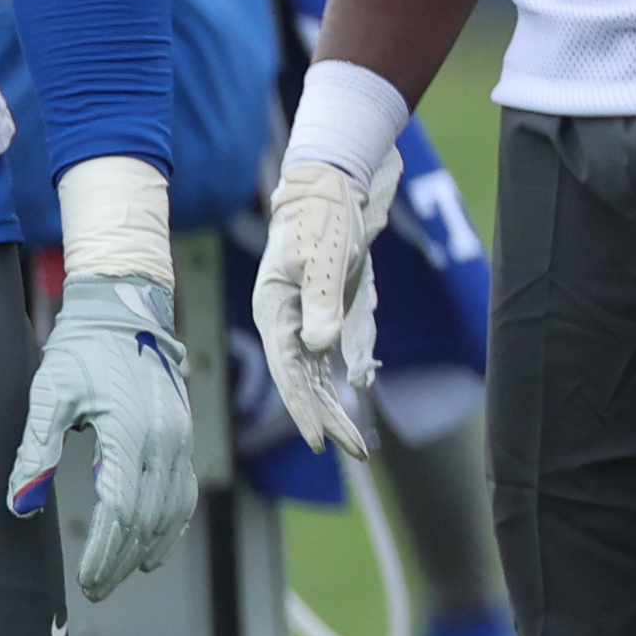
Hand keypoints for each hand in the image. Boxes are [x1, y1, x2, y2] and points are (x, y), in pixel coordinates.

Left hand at [7, 273, 199, 603]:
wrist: (123, 309)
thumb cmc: (80, 350)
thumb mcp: (48, 394)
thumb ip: (35, 451)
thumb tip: (19, 504)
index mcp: (131, 430)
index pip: (121, 510)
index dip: (105, 552)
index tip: (86, 580)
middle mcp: (165, 439)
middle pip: (147, 519)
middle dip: (121, 559)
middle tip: (95, 589)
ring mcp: (180, 438)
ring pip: (172, 511)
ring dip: (147, 548)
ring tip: (119, 574)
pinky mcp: (184, 436)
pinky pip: (185, 492)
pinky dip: (172, 525)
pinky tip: (154, 547)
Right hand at [251, 154, 397, 459]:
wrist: (332, 183)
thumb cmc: (323, 216)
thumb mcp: (325, 258)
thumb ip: (323, 303)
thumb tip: (320, 349)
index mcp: (274, 312)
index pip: (288, 372)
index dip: (303, 409)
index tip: (320, 441)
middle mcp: (287, 322)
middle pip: (305, 382)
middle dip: (330, 418)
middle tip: (357, 451)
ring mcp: (307, 318)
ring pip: (321, 374)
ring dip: (340, 405)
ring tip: (361, 444)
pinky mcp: (329, 310)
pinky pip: (337, 353)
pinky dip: (349, 374)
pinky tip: (361, 391)